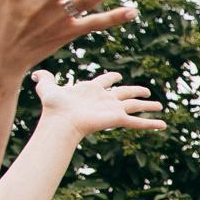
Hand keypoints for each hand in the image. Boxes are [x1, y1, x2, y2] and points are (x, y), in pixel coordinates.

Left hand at [33, 68, 164, 138]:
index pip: (105, 81)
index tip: (117, 77)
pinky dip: (151, 124)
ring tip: (160, 105)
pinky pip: (138, 122)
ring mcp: (113, 109)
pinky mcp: (118, 119)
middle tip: (146, 91)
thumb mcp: (48, 87)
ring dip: (148, 105)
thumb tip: (36, 74)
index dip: (111, 78)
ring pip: (135, 106)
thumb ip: (44, 78)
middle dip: (135, 91)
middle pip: (125, 93)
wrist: (62, 121)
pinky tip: (163, 125)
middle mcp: (105, 99)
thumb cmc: (54, 106)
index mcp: (92, 90)